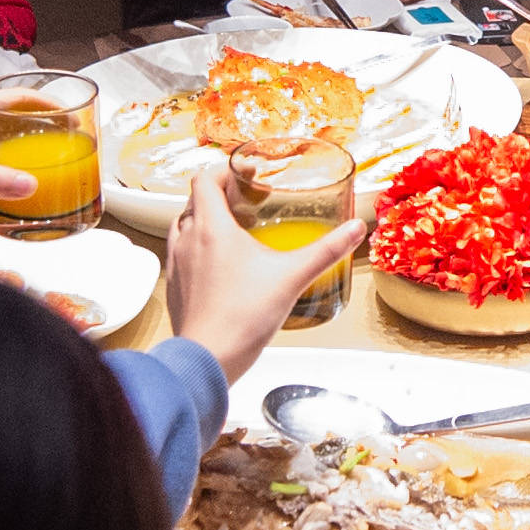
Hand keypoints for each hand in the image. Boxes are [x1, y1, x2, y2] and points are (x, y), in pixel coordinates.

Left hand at [161, 163, 359, 378]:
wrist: (207, 360)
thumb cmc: (244, 317)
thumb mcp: (292, 277)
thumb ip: (326, 251)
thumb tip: (355, 229)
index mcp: (211, 227)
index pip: (204, 179)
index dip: (224, 170)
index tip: (247, 174)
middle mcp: (187, 239)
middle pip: (195, 200)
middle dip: (219, 195)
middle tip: (246, 202)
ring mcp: (176, 265)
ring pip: (184, 227)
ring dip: (204, 221)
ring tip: (232, 232)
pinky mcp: (174, 288)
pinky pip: (180, 255)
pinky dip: (197, 249)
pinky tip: (220, 267)